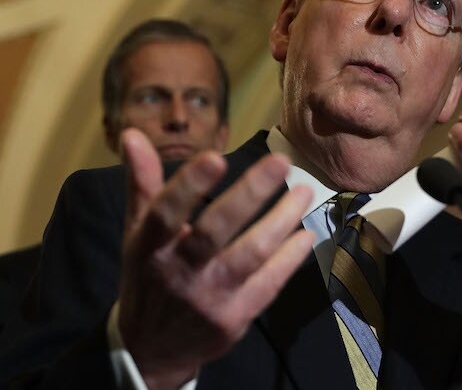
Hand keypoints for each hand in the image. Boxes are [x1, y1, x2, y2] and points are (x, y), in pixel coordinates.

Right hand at [117, 129, 313, 387]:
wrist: (152, 349)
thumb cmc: (148, 277)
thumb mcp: (138, 233)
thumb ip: (143, 184)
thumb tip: (134, 134)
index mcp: (150, 247)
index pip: (165, 213)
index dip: (189, 185)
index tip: (216, 157)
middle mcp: (178, 272)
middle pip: (215, 231)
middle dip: (250, 194)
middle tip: (281, 162)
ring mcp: (208, 298)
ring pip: (251, 255)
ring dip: (281, 220)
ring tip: (304, 191)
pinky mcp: (233, 318)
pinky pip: (268, 284)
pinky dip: (289, 259)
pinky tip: (305, 235)